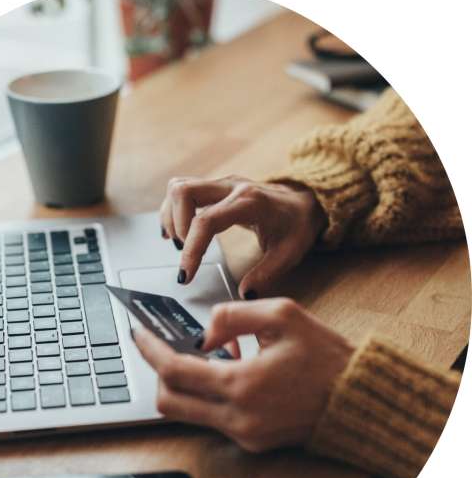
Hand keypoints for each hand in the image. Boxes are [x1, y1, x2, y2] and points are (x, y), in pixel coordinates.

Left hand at [133, 298, 353, 452]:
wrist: (358, 399)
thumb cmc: (326, 357)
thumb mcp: (283, 315)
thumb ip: (233, 315)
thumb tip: (203, 333)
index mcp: (242, 385)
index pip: (174, 371)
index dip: (150, 350)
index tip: (138, 334)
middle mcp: (237, 417)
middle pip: (168, 402)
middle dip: (158, 372)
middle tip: (162, 347)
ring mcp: (243, 435)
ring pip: (186, 413)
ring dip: (183, 384)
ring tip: (205, 355)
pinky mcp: (251, 443)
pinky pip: (211, 419)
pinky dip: (207, 395)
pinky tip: (226, 372)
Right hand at [160, 175, 326, 297]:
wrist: (304, 201)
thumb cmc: (296, 225)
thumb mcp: (289, 254)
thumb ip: (266, 274)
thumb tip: (244, 294)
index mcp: (249, 203)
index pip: (206, 221)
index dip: (191, 249)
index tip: (186, 275)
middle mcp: (231, 187)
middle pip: (184, 192)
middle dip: (176, 225)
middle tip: (184, 252)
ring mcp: (221, 183)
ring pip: (179, 187)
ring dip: (171, 216)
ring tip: (181, 243)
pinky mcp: (214, 187)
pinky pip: (183, 190)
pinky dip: (173, 211)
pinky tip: (177, 232)